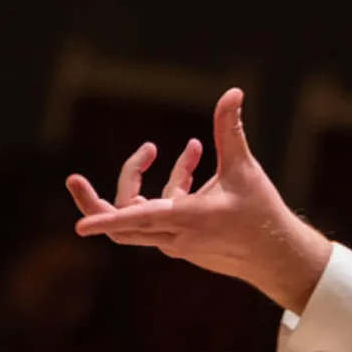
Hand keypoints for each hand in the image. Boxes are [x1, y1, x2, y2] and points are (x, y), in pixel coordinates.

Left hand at [67, 89, 332, 313]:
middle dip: (95, 202)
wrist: (278, 258)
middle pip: (121, 225)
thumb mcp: (245, 169)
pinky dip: (170, 188)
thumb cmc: (263, 215)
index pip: (136, 222)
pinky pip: (160, 214)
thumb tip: (233, 92)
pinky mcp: (183, 243)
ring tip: (177, 148)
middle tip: (73, 179)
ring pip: (140, 214)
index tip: (79, 226)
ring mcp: (177, 243)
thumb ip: (231, 130)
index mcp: (188, 221)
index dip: (105, 220)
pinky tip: (193, 160)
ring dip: (147, 181)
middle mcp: (176, 237)